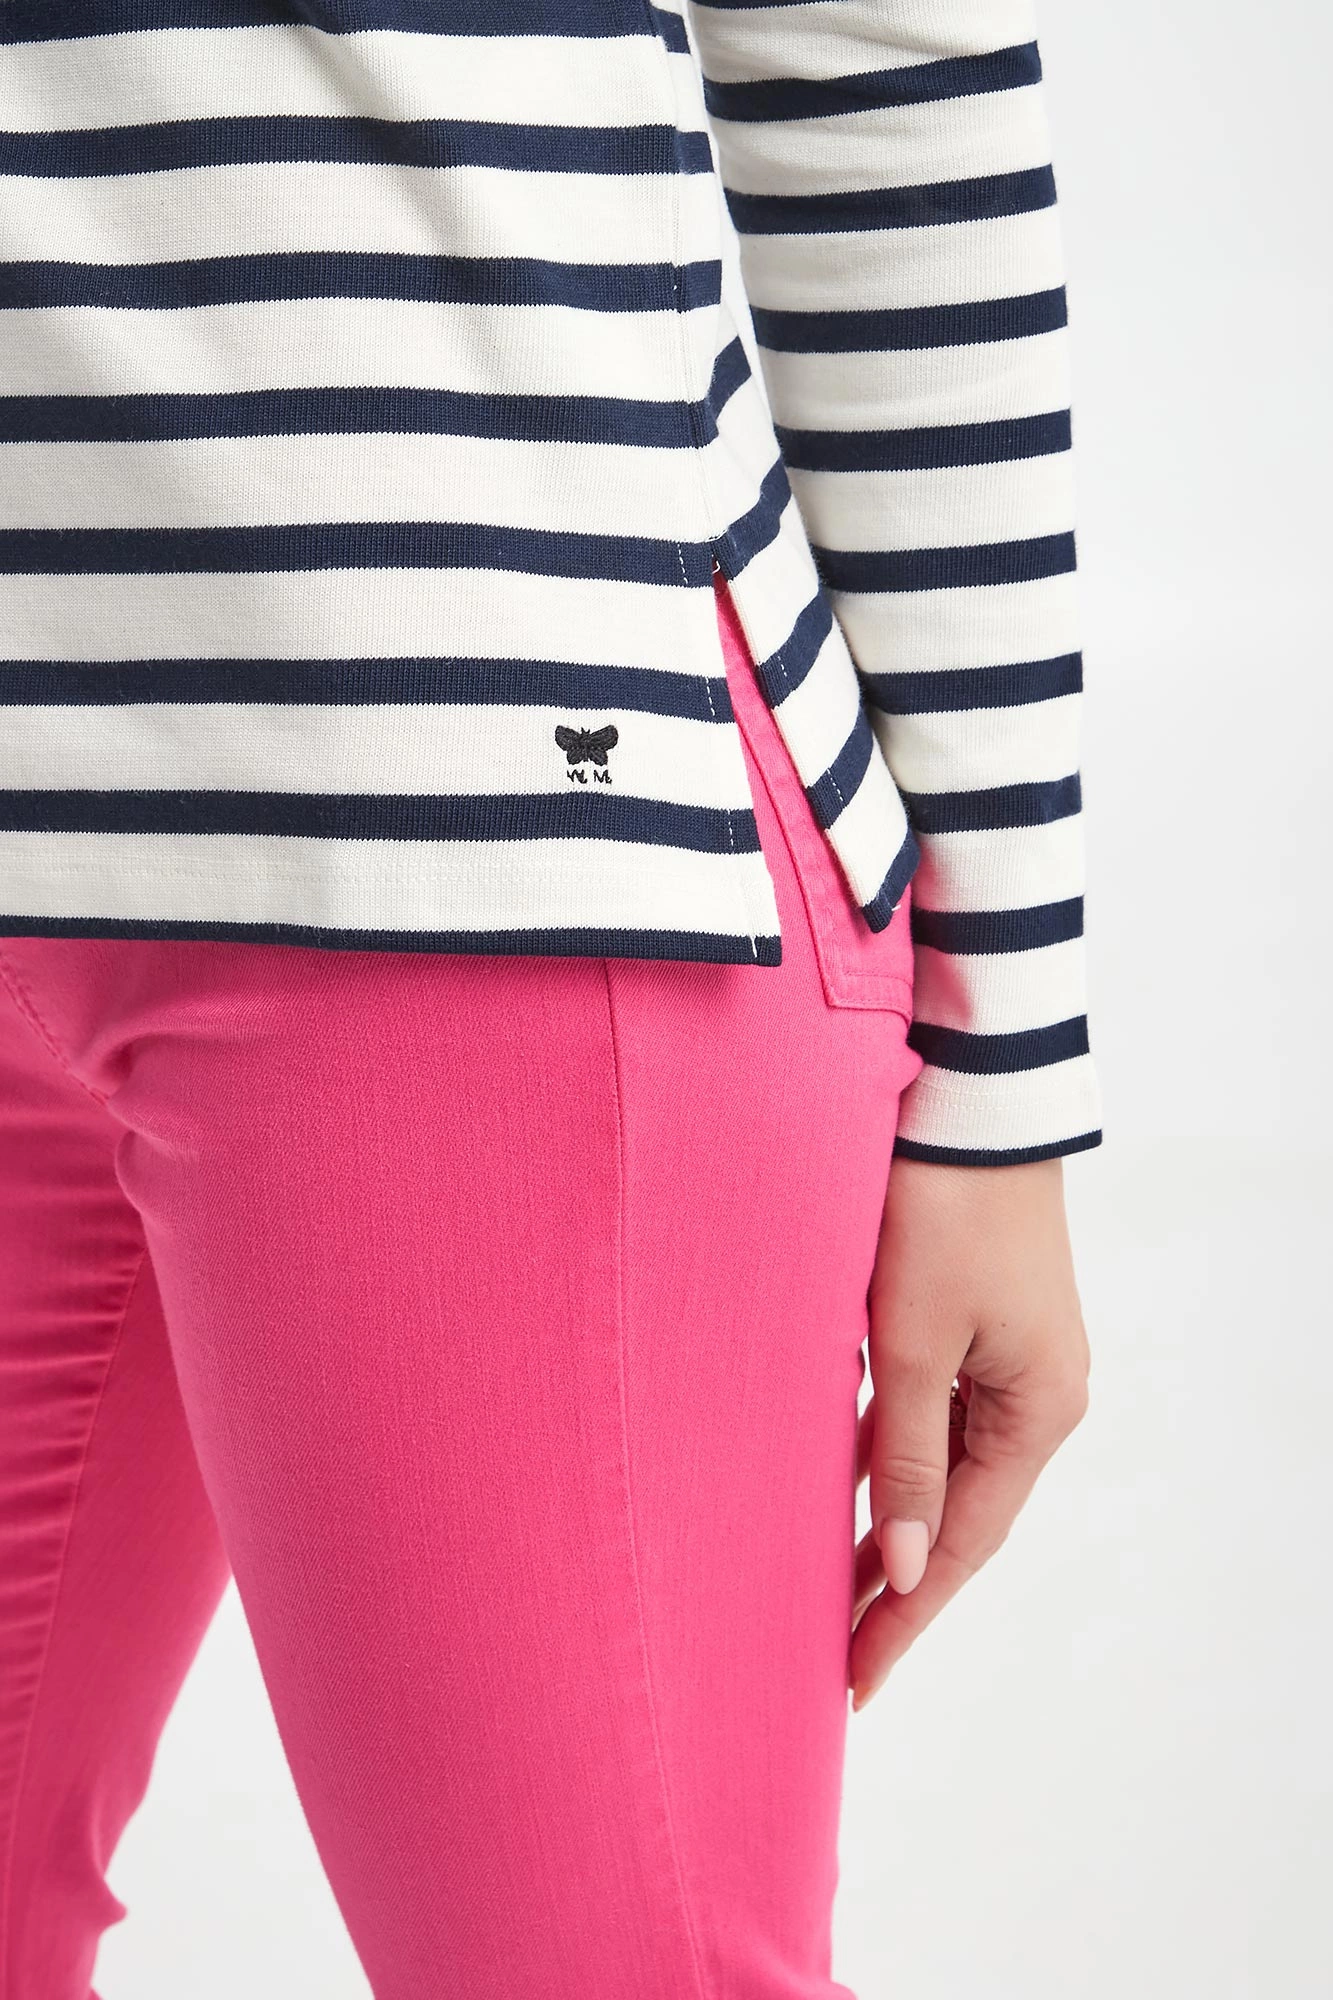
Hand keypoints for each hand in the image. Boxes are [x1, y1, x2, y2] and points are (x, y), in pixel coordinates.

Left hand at [848, 1156, 1090, 1709]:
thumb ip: (905, 1455)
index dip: (906, 1614)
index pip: (962, 1542)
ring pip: (938, 1466)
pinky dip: (886, 1458)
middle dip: (895, 1582)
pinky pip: (930, 1416)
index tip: (857, 1677)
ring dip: (886, 1523)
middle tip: (835, 1656)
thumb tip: (907, 1566)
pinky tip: (840, 1493)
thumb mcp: (914, 1341)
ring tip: (829, 1593)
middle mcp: (1034, 1395)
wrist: (970, 1102)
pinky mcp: (976, 1326)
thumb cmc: (941, 1212)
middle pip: (956, 1513)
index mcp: (1036, 1410)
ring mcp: (1008, 1360)